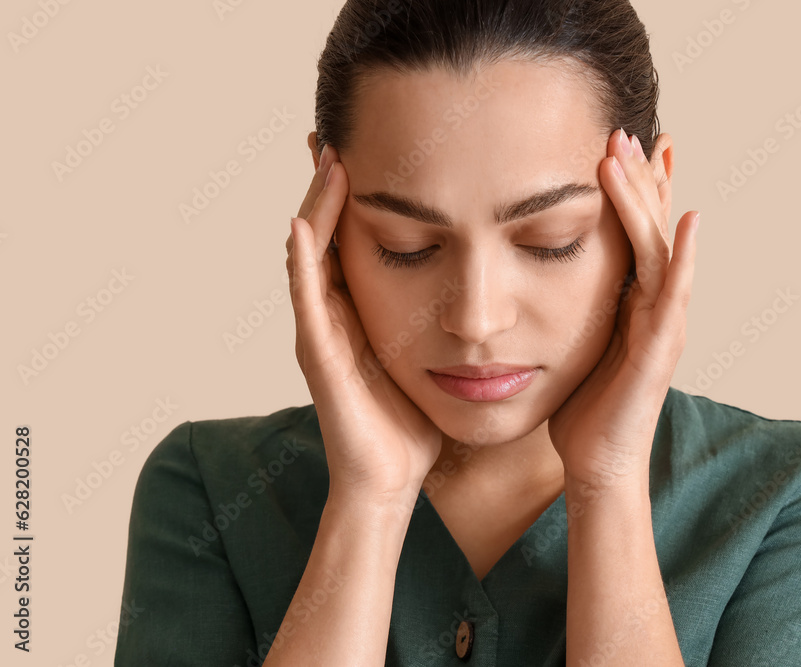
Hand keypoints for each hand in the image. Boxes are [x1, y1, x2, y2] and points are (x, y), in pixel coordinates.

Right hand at [287, 140, 441, 506]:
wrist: (389, 479)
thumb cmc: (412, 423)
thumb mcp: (430, 358)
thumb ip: (442, 322)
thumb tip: (484, 289)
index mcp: (362, 310)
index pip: (355, 237)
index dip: (358, 195)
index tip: (377, 148)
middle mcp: (334, 313)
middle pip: (326, 233)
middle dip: (331, 184)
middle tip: (340, 133)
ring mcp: (321, 330)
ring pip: (311, 253)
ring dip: (318, 204)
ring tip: (331, 156)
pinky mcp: (317, 353)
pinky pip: (306, 296)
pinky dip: (304, 257)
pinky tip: (308, 220)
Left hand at [547, 129, 697, 489]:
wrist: (596, 464)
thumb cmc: (583, 408)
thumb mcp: (575, 343)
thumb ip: (575, 307)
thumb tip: (544, 276)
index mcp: (633, 303)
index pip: (637, 235)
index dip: (634, 191)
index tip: (620, 147)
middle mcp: (656, 307)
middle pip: (653, 231)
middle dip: (642, 180)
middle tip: (627, 131)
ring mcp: (664, 327)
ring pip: (663, 251)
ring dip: (652, 201)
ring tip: (640, 154)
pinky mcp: (659, 352)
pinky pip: (674, 298)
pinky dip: (685, 258)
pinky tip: (689, 221)